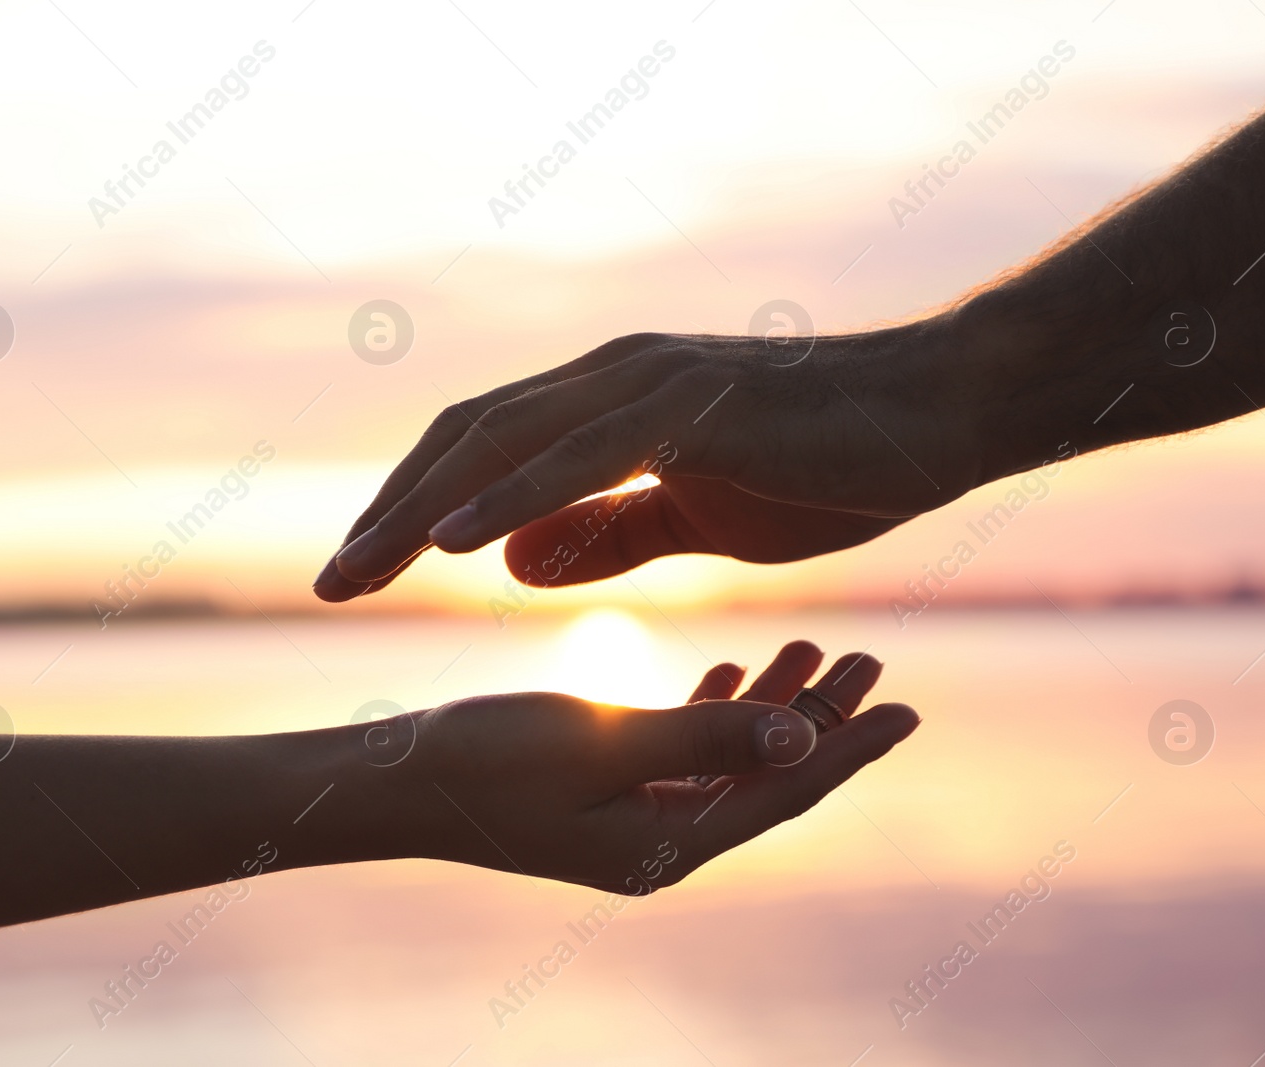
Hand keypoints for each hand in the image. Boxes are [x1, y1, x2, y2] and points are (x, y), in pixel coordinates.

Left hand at [315, 327, 986, 600]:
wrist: (934, 416)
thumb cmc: (824, 464)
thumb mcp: (693, 519)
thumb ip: (603, 533)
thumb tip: (513, 564)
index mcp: (607, 406)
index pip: (482, 453)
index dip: (413, 510)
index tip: (363, 572)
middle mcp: (609, 380)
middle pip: (467, 441)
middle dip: (389, 515)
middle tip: (330, 585)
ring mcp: (647, 384)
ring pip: (504, 442)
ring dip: (422, 508)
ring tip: (359, 570)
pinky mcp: (690, 407)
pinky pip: (580, 455)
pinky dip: (509, 495)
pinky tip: (453, 542)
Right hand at [377, 641, 917, 893]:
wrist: (395, 784)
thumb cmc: (489, 759)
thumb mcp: (604, 741)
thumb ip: (704, 735)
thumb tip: (802, 738)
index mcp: (669, 844)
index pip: (784, 791)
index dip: (848, 748)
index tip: (906, 707)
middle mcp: (661, 842)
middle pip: (768, 776)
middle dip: (822, 720)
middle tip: (871, 661)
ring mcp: (632, 822)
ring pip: (730, 760)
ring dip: (773, 707)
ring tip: (814, 650)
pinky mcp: (604, 794)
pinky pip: (684, 755)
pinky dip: (716, 710)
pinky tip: (734, 669)